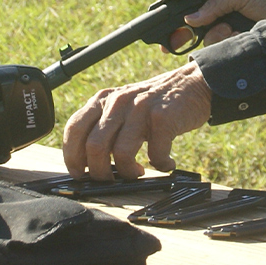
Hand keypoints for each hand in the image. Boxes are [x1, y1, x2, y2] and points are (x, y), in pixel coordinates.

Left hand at [61, 61, 212, 180]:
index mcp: (103, 99)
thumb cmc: (155, 103)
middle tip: (111, 180)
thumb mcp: (123, 106)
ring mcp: (140, 108)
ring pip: (121, 154)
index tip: (79, 173)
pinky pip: (154, 154)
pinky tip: (166, 163)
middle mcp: (118, 101)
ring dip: (128, 173)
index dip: (72, 156)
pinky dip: (160, 165)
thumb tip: (89, 163)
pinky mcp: (163, 117)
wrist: (193, 84)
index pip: (74, 129)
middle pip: (94, 146)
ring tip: (137, 174)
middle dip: (100, 172)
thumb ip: (104, 125)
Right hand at [163, 0, 265, 51]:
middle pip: (194, 36)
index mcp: (218, 7)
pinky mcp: (239, 52)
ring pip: (208, 46)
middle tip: (212, 29)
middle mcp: (221, 24)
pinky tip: (243, 36)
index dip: (178, 31)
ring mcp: (230, 40)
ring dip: (219, 37)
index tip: (169, 40)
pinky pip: (223, 53)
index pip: (191, 19)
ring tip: (236, 28)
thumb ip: (214, 4)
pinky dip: (231, 44)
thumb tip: (190, 18)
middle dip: (197, 35)